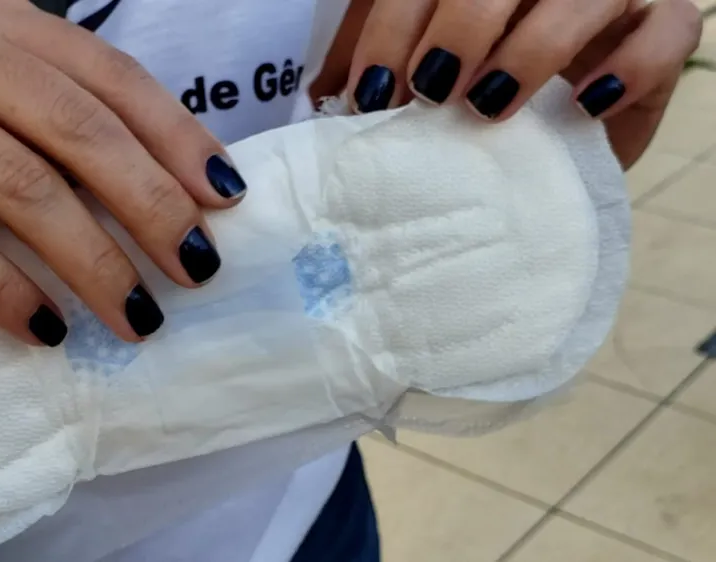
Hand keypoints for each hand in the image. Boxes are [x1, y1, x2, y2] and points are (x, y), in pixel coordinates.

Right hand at [0, 0, 248, 346]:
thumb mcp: (10, 129)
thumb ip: (79, 144)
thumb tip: (198, 207)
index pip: (105, 74)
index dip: (174, 137)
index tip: (224, 202)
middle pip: (71, 123)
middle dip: (146, 203)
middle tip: (193, 270)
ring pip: (15, 181)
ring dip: (91, 258)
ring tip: (137, 315)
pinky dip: (2, 287)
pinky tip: (46, 328)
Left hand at [345, 0, 702, 167]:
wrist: (565, 144)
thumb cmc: (485, 103)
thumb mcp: (430, 81)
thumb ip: (388, 70)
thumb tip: (324, 96)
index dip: (394, 28)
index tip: (373, 94)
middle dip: (460, 27)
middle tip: (433, 90)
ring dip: (533, 46)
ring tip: (491, 103)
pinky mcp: (663, 28)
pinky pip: (666, 32)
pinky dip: (628, 68)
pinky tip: (583, 106)